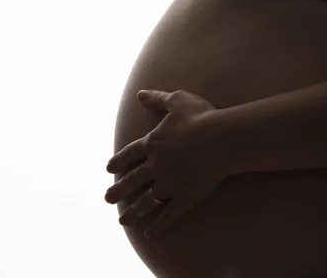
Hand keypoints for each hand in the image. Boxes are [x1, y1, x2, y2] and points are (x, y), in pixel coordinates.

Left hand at [105, 89, 224, 238]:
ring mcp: (170, 184)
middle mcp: (156, 166)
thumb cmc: (200, 117)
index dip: (119, 161)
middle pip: (133, 180)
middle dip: (119, 190)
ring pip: (146, 201)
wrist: (219, 140)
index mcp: (153, 144)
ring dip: (133, 212)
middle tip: (107, 199)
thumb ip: (158, 99)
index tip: (109, 169)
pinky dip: (158, 225)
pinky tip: (149, 233)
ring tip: (122, 221)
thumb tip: (140, 94)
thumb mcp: (176, 101)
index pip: (130, 154)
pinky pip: (168, 215)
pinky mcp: (185, 197)